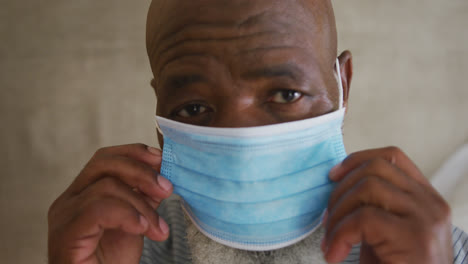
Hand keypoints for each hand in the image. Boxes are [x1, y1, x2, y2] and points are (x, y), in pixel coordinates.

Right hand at [48, 144, 172, 263]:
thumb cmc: (112, 261)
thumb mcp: (134, 221)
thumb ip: (143, 197)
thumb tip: (163, 174)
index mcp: (82, 193)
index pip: (105, 158)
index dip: (134, 153)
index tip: (161, 159)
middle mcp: (68, 200)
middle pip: (104, 163)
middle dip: (141, 172)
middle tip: (167, 189)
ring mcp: (64, 216)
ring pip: (106, 186)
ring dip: (142, 205)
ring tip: (159, 228)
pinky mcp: (65, 235)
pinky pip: (98, 209)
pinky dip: (127, 215)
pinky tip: (143, 229)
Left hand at [322, 147, 452, 263]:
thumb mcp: (384, 232)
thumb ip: (371, 206)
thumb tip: (335, 185)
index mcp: (424, 197)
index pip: (391, 156)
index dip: (357, 160)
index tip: (333, 176)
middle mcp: (429, 202)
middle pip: (375, 168)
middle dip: (340, 190)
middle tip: (327, 221)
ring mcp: (425, 218)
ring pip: (368, 187)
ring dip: (338, 213)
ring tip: (331, 241)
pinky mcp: (415, 237)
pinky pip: (364, 218)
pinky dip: (340, 235)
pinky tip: (335, 255)